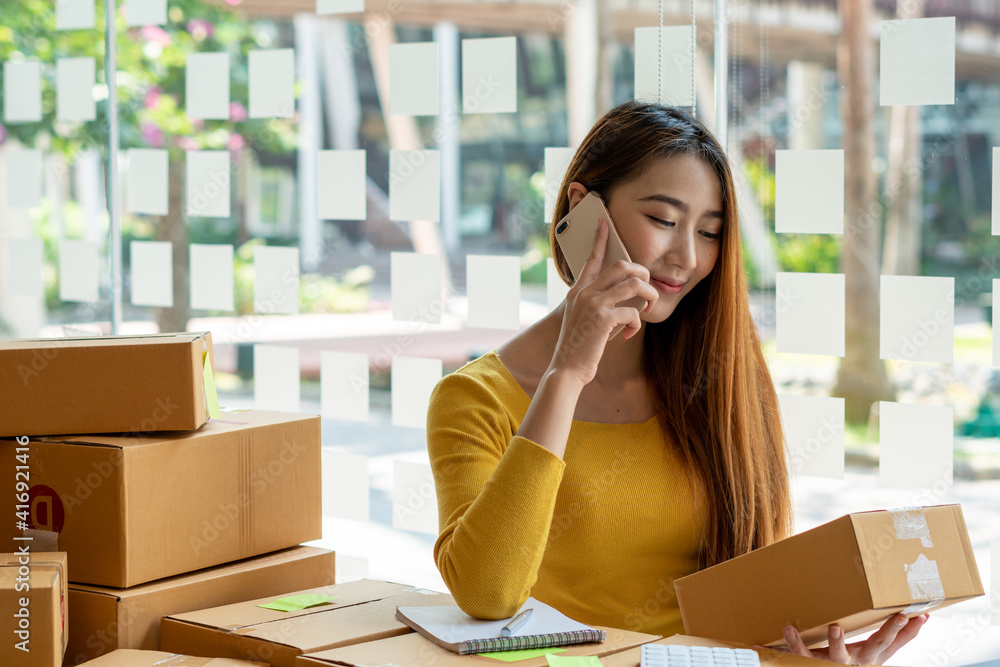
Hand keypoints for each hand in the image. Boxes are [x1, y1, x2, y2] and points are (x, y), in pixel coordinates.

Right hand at [551, 217, 658, 385]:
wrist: (566, 369)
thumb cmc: (579, 347)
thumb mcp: (585, 320)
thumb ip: (602, 305)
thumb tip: (631, 298)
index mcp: (578, 291)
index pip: (591, 259)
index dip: (600, 239)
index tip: (604, 223)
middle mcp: (584, 293)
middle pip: (622, 265)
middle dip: (642, 274)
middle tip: (647, 287)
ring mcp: (593, 304)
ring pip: (634, 285)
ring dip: (648, 296)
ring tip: (647, 308)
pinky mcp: (603, 319)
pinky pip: (633, 312)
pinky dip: (637, 323)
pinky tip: (628, 335)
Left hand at [776, 613, 928, 664]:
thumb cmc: (845, 659)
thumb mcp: (869, 651)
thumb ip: (887, 638)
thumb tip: (916, 616)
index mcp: (870, 655)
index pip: (894, 643)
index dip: (909, 631)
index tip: (921, 615)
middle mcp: (857, 660)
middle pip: (876, 646)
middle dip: (889, 631)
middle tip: (899, 616)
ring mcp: (834, 663)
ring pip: (838, 655)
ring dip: (837, 641)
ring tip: (835, 627)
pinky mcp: (811, 663)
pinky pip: (802, 653)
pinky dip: (795, 641)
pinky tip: (790, 627)